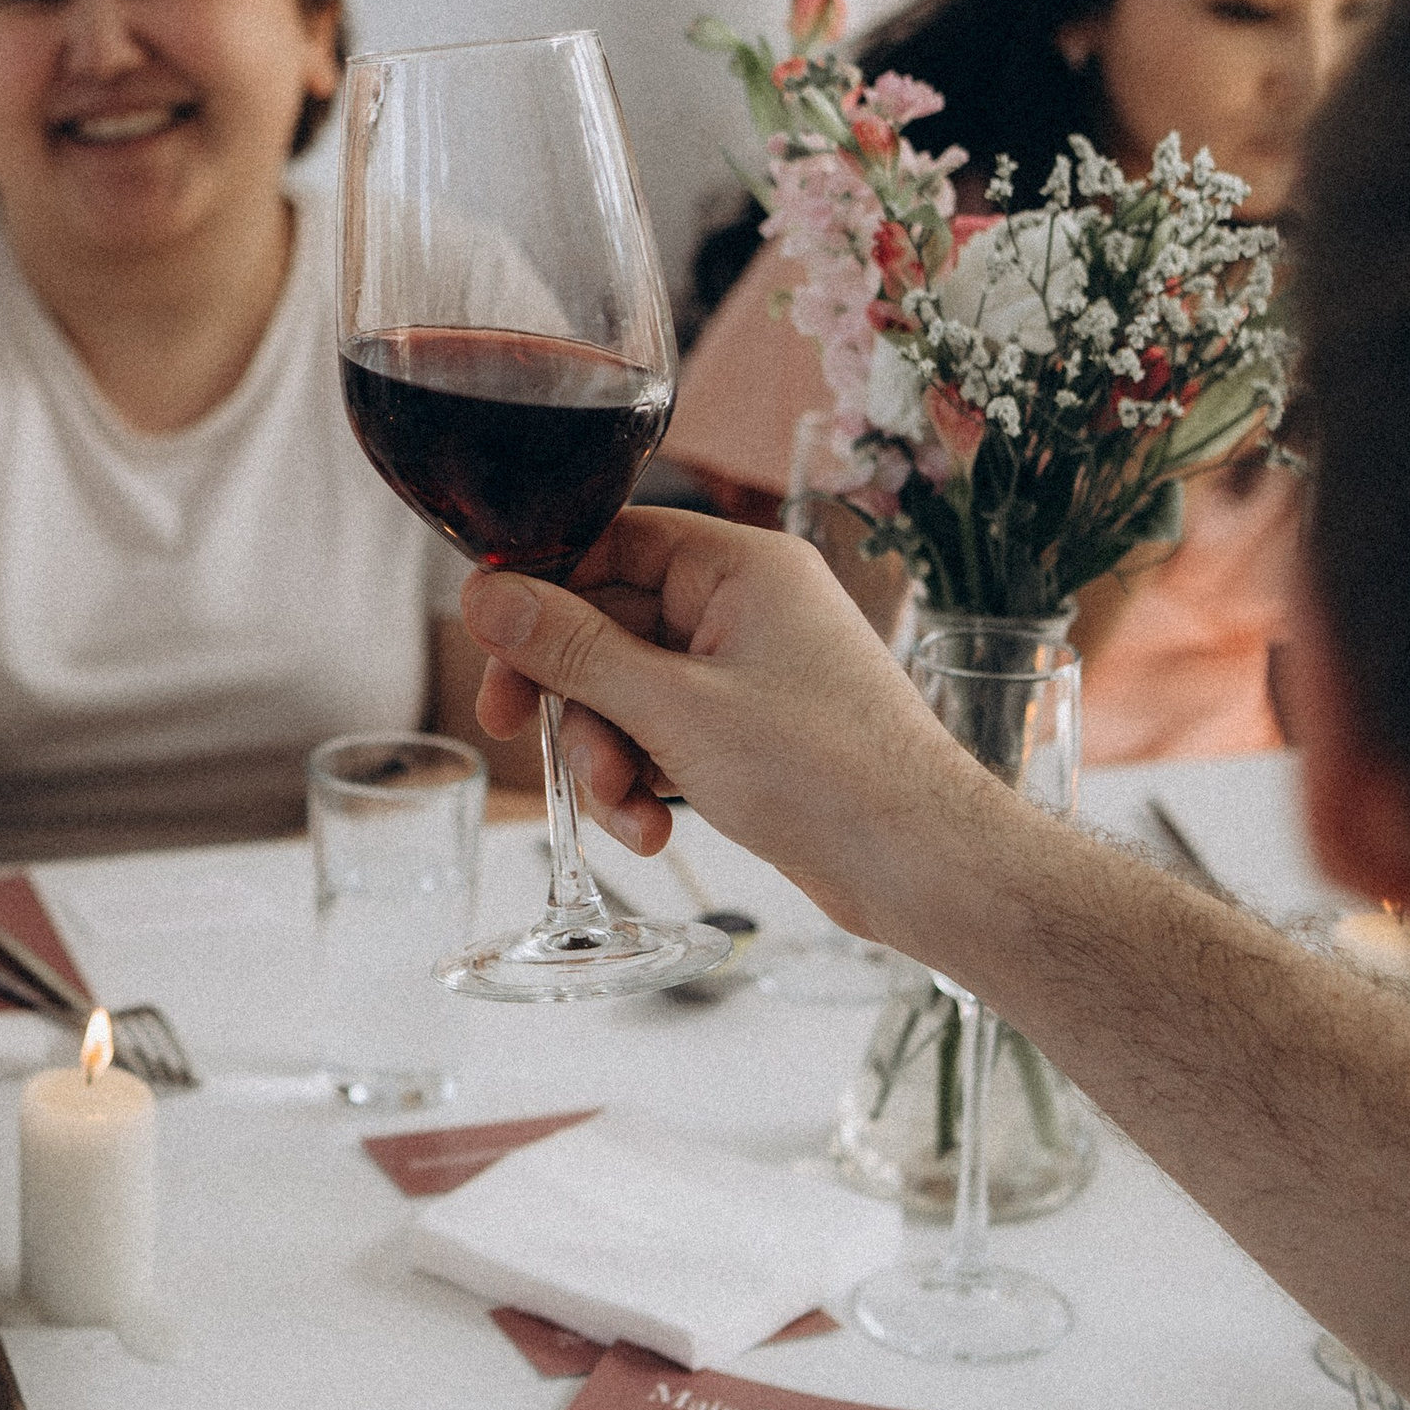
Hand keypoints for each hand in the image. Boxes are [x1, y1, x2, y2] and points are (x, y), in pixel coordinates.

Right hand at [463, 508, 989, 941]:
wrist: (923, 866)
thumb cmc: (827, 774)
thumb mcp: (672, 708)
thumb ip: (570, 649)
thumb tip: (486, 596)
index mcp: (743, 567)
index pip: (611, 542)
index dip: (542, 590)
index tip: (490, 642)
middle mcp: (748, 608)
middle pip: (609, 625)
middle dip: (571, 699)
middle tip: (515, 735)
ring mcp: (751, 672)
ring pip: (630, 691)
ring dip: (605, 755)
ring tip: (622, 810)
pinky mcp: (753, 732)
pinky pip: (666, 734)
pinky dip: (645, 779)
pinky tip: (651, 830)